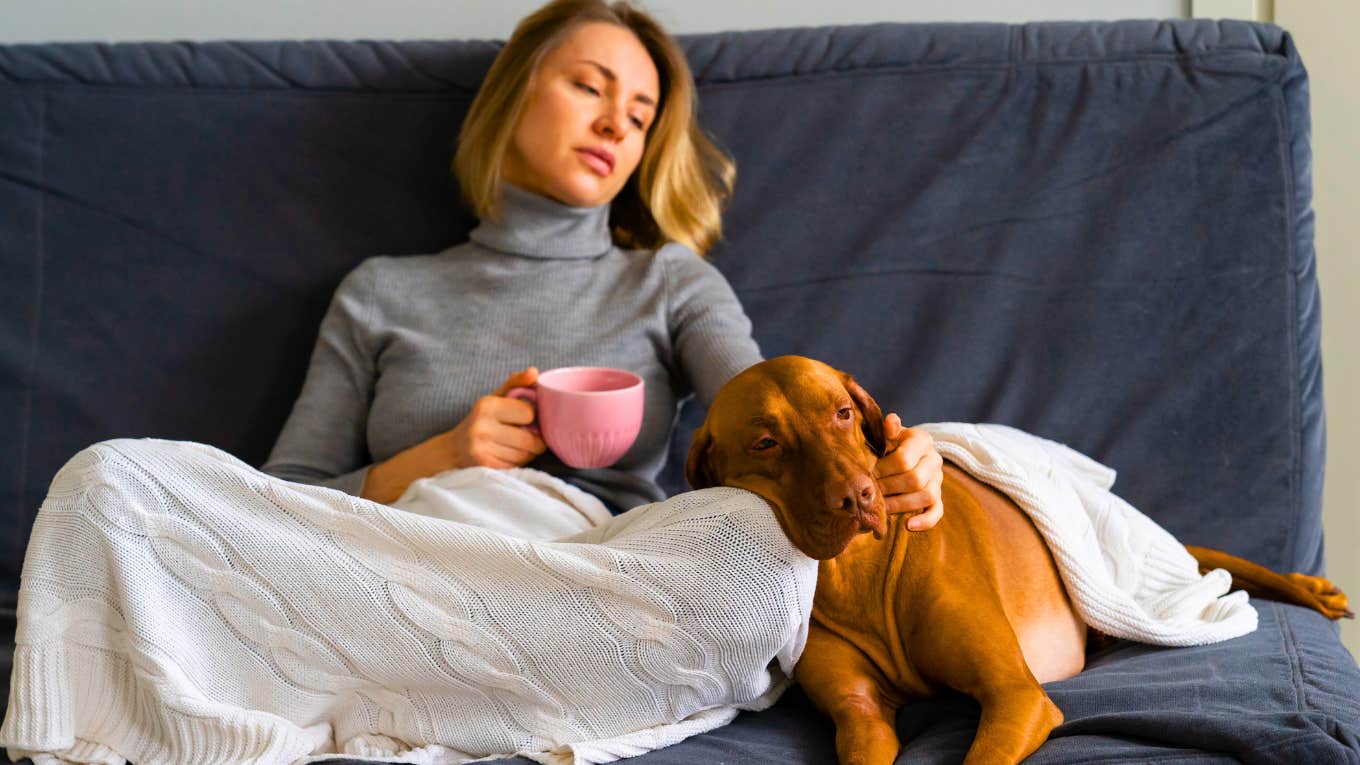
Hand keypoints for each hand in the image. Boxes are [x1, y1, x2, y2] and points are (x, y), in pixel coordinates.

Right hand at [445, 367, 547, 468]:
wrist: (454, 449)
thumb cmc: (482, 419)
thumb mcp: (495, 397)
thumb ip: (516, 383)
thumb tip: (534, 372)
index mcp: (486, 405)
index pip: (529, 413)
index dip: (530, 416)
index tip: (523, 418)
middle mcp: (481, 427)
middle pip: (530, 439)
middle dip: (534, 440)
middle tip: (526, 436)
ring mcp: (481, 449)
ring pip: (524, 455)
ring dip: (527, 453)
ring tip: (515, 446)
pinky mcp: (484, 467)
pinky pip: (515, 466)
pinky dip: (517, 463)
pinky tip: (506, 456)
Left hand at [874, 414, 943, 530]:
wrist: (900, 453)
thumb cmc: (887, 443)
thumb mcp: (885, 433)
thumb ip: (887, 428)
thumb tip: (891, 420)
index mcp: (922, 440)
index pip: (905, 459)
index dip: (883, 469)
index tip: (867, 474)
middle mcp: (934, 459)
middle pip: (915, 479)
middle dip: (889, 488)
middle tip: (870, 492)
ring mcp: (938, 480)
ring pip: (926, 496)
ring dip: (900, 504)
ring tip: (880, 507)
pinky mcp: (938, 498)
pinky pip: (937, 512)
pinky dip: (925, 521)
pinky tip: (908, 525)